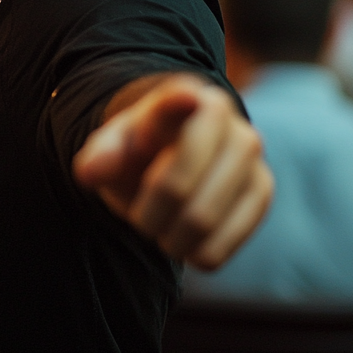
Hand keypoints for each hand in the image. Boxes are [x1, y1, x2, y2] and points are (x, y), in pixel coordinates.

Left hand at [72, 75, 272, 270]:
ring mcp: (252, 157)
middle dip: (147, 215)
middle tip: (138, 219)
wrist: (173, 161)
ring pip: (201, 223)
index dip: (180, 103)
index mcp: (187, 99)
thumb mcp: (112, 149)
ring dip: (169, 239)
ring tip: (161, 229)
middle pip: (177, 188)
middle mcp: (228, 123)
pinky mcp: (262, 193)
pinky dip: (194, 254)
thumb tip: (90, 172)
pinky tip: (187, 238)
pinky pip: (220, 247)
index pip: (180, 103)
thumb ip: (100, 156)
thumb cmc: (138, 152)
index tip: (181, 103)